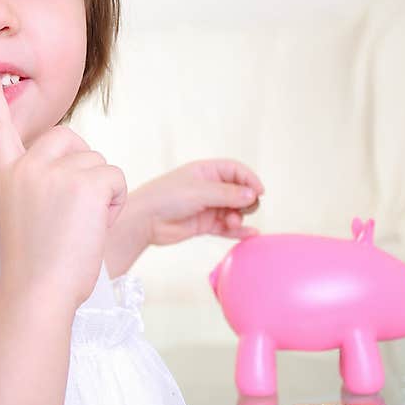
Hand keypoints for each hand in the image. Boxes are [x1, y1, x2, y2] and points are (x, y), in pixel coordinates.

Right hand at [0, 64, 127, 309]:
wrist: (38, 292)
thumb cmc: (35, 266)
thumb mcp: (22, 214)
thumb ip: (39, 184)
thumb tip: (74, 167)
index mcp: (7, 175)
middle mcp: (28, 166)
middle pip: (69, 138)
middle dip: (82, 164)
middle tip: (75, 207)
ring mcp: (56, 171)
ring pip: (98, 162)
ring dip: (101, 192)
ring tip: (80, 225)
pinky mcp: (86, 181)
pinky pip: (116, 177)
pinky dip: (116, 202)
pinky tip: (96, 225)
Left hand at [135, 159, 264, 246]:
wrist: (144, 220)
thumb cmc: (166, 198)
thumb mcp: (199, 191)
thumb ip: (227, 194)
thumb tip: (252, 195)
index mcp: (205, 171)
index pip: (236, 170)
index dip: (250, 179)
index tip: (259, 192)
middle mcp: (208, 187)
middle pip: (239, 191)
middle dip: (245, 201)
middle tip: (244, 209)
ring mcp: (207, 206)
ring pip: (234, 210)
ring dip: (238, 217)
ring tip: (231, 222)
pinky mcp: (204, 224)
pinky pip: (227, 227)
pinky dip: (238, 231)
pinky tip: (250, 234)